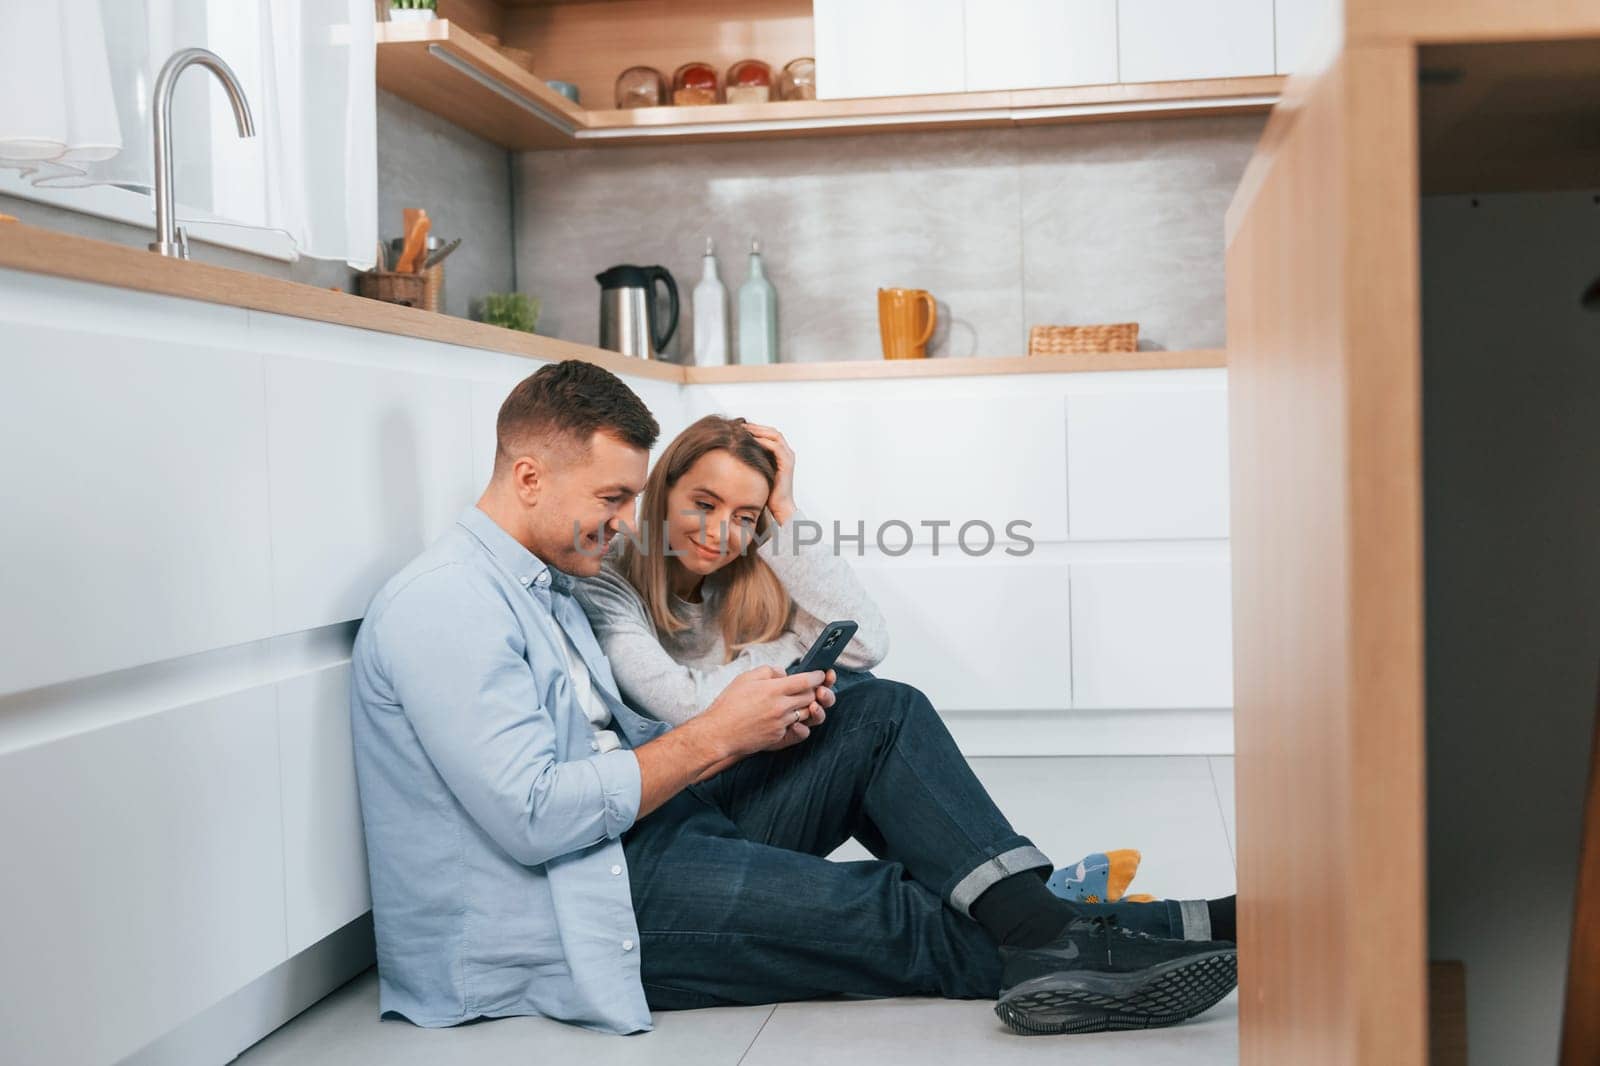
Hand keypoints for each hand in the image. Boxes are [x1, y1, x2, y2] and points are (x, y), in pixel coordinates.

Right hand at [696, 665, 827, 758]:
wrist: (719, 733)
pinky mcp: (778, 736)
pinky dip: (793, 720)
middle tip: (808, 687)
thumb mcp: (745, 678)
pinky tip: (783, 716)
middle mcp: (781, 707)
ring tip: (795, 702)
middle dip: (813, 691)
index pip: (806, 681)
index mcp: (774, 689)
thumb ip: (768, 671)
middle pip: (811, 697)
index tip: (820, 674)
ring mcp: (781, 723)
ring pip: (806, 713)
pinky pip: (794, 726)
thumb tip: (784, 673)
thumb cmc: (729, 704)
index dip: (817, 676)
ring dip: (805, 706)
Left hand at [743, 423, 796, 525]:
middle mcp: (787, 453)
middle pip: (772, 431)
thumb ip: (753, 459)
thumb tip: (736, 451)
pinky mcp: (787, 463)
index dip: (756, 428)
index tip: (740, 427)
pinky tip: (750, 440)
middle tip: (740, 425)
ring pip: (774, 435)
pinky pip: (775, 446)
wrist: (779, 507)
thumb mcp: (758, 471)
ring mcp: (788, 457)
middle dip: (756, 427)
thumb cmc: (767, 492)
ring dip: (759, 430)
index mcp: (781, 454)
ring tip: (744, 429)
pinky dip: (763, 440)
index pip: (769, 434)